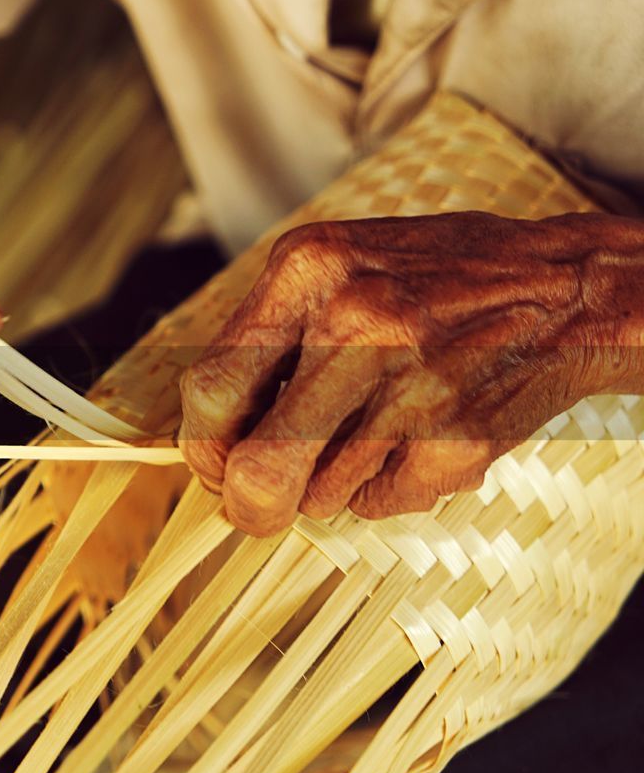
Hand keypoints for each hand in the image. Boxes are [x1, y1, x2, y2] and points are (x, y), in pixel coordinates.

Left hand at [179, 212, 643, 535]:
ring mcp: (410, 382)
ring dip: (333, 484)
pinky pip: (378, 502)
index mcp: (308, 269)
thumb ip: (272, 333)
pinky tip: (421, 437)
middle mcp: (354, 320)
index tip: (216, 464)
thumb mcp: (340, 266)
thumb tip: (208, 430)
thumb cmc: (439, 280)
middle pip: (255, 465)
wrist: (569, 287)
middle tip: (258, 506)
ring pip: (318, 495)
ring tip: (378, 430)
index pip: (211, 388)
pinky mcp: (456, 436)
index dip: (203, 445)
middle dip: (248, 503)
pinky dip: (387, 487)